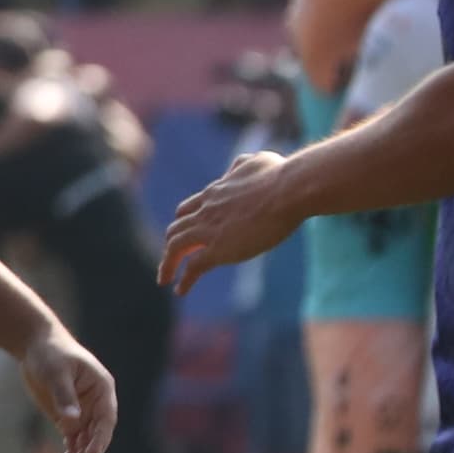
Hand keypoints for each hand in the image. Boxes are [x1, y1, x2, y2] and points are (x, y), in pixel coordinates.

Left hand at [21, 326, 119, 452]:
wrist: (36, 346)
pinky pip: (71, 443)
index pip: (106, 420)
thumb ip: (64, 396)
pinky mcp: (69, 420)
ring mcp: (84, 414)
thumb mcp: (56, 372)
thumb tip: (72, 422)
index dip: (100, 440)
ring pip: (83, 445)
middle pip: (96, 437)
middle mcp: (97, 405)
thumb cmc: (51, 353)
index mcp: (102, 390)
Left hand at [159, 150, 304, 293]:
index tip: (183, 232)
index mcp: (214, 193)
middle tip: (171, 257)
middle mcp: (206, 211)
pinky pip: (193, 267)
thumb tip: (238, 165)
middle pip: (176, 229)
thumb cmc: (280, 175)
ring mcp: (209, 230)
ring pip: (176, 248)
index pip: (189, 209)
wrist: (288, 190)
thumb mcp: (256, 161)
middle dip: (172, 244)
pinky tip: (180, 291)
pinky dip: (183, 280)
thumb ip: (242, 164)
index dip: (184, 222)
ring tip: (165, 278)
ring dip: (168, 264)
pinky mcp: (219, 249)